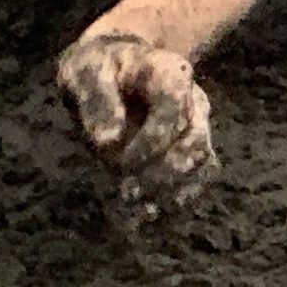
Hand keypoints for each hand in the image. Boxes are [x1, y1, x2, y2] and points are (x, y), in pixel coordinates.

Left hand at [55, 27, 214, 221]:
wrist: (115, 69)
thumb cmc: (99, 69)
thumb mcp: (86, 73)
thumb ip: (96, 101)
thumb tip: (108, 141)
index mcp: (169, 73)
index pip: (174, 109)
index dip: (152, 140)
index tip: (120, 162)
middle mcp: (193, 100)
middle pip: (194, 143)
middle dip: (162, 174)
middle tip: (127, 193)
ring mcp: (198, 126)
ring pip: (201, 166)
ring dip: (172, 193)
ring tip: (137, 213)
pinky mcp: (193, 151)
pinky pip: (198, 181)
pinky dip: (176, 203)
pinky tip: (148, 218)